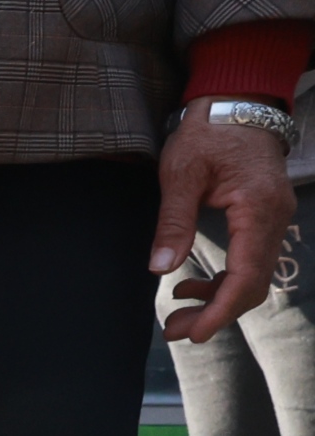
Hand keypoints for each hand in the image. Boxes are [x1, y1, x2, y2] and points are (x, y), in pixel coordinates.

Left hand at [154, 108, 298, 342]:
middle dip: (215, 313)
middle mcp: (275, 218)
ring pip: (253, 276)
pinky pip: (250, 260)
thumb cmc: (207, 132)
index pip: (247, 275)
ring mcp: (275, 219)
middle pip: (253, 283)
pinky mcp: (264, 219)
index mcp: (258, 209)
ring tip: (176, 314)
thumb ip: (173, 221)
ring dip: (217, 300)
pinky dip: (223, 280)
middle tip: (174, 330)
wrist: (237, 103)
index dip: (222, 309)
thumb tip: (161, 268)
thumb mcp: (180, 172)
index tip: (196, 333)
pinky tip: (188, 286)